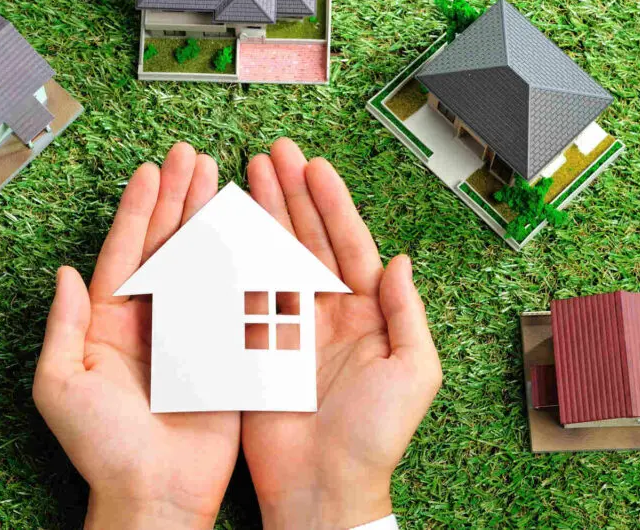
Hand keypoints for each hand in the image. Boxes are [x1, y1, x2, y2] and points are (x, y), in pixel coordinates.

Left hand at [33, 143, 238, 529]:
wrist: (153, 494)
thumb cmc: (101, 448)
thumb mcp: (59, 385)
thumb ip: (62, 326)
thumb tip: (63, 273)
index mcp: (109, 322)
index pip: (125, 251)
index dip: (139, 209)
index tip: (152, 170)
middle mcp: (149, 319)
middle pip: (166, 244)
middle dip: (178, 198)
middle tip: (192, 156)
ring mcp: (187, 331)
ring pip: (200, 260)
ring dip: (208, 218)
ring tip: (217, 177)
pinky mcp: (221, 350)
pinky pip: (231, 296)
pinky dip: (241, 261)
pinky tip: (247, 228)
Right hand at [243, 138, 442, 529]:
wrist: (326, 488)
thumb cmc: (376, 438)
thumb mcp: (414, 373)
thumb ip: (409, 313)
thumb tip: (399, 259)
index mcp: (367, 313)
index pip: (348, 243)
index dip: (331, 202)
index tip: (313, 165)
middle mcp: (328, 311)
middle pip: (308, 238)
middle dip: (291, 193)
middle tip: (273, 152)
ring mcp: (290, 325)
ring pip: (274, 255)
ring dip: (263, 213)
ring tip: (248, 173)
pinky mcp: (257, 345)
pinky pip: (245, 291)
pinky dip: (234, 257)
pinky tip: (225, 226)